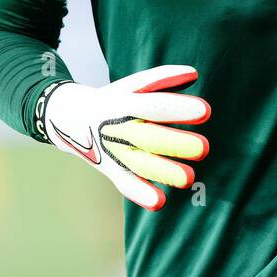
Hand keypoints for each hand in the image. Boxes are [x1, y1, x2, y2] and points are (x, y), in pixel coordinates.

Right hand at [38, 65, 209, 210]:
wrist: (70, 118)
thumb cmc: (113, 99)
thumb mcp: (132, 85)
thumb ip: (163, 78)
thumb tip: (194, 74)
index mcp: (125, 103)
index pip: (154, 106)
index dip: (178, 108)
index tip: (205, 111)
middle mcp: (119, 129)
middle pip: (149, 138)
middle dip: (176, 144)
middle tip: (204, 148)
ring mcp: (114, 151)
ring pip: (140, 164)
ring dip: (163, 172)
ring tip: (189, 179)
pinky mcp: (112, 170)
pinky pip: (125, 183)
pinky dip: (140, 193)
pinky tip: (159, 202)